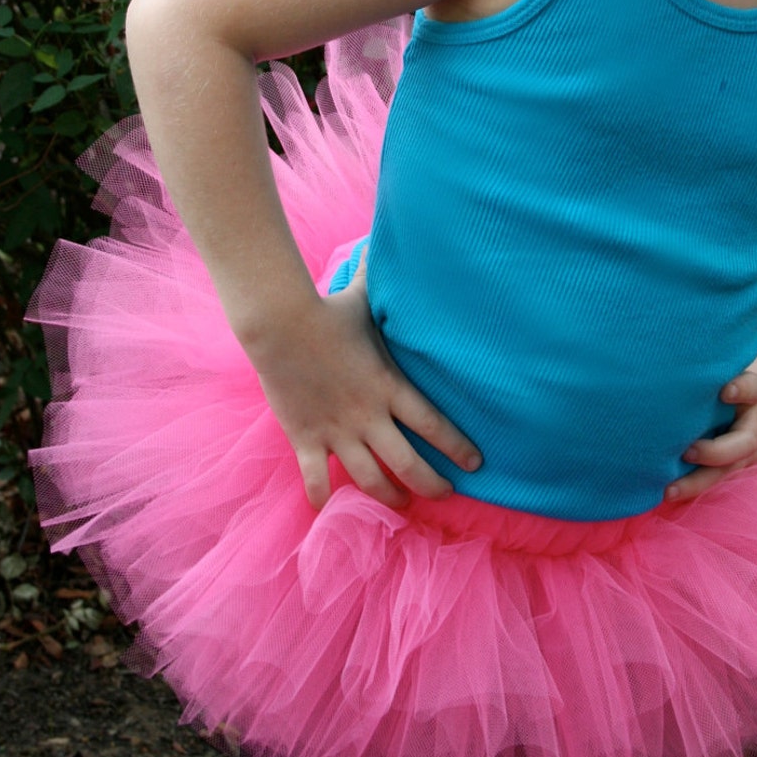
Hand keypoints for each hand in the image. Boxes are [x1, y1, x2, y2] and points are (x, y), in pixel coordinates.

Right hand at [249, 257, 481, 511]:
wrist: (280, 325)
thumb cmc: (328, 309)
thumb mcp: (367, 298)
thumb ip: (388, 283)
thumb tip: (398, 247)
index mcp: (389, 386)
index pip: (434, 424)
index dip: (458, 447)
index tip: (476, 464)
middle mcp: (368, 416)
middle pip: (409, 464)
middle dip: (432, 485)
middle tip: (445, 495)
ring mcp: (337, 431)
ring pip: (370, 479)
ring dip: (389, 497)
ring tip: (401, 503)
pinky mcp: (305, 438)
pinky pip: (315, 478)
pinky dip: (321, 497)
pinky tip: (327, 509)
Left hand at [664, 353, 756, 503]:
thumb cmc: (750, 373)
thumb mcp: (745, 358)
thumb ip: (723, 357)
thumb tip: (681, 337)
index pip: (752, 388)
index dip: (740, 388)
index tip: (725, 390)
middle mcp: (755, 424)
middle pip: (742, 443)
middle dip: (715, 452)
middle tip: (687, 451)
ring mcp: (749, 450)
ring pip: (727, 471)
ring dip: (697, 482)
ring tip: (668, 491)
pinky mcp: (740, 464)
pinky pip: (718, 478)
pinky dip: (694, 488)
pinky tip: (666, 494)